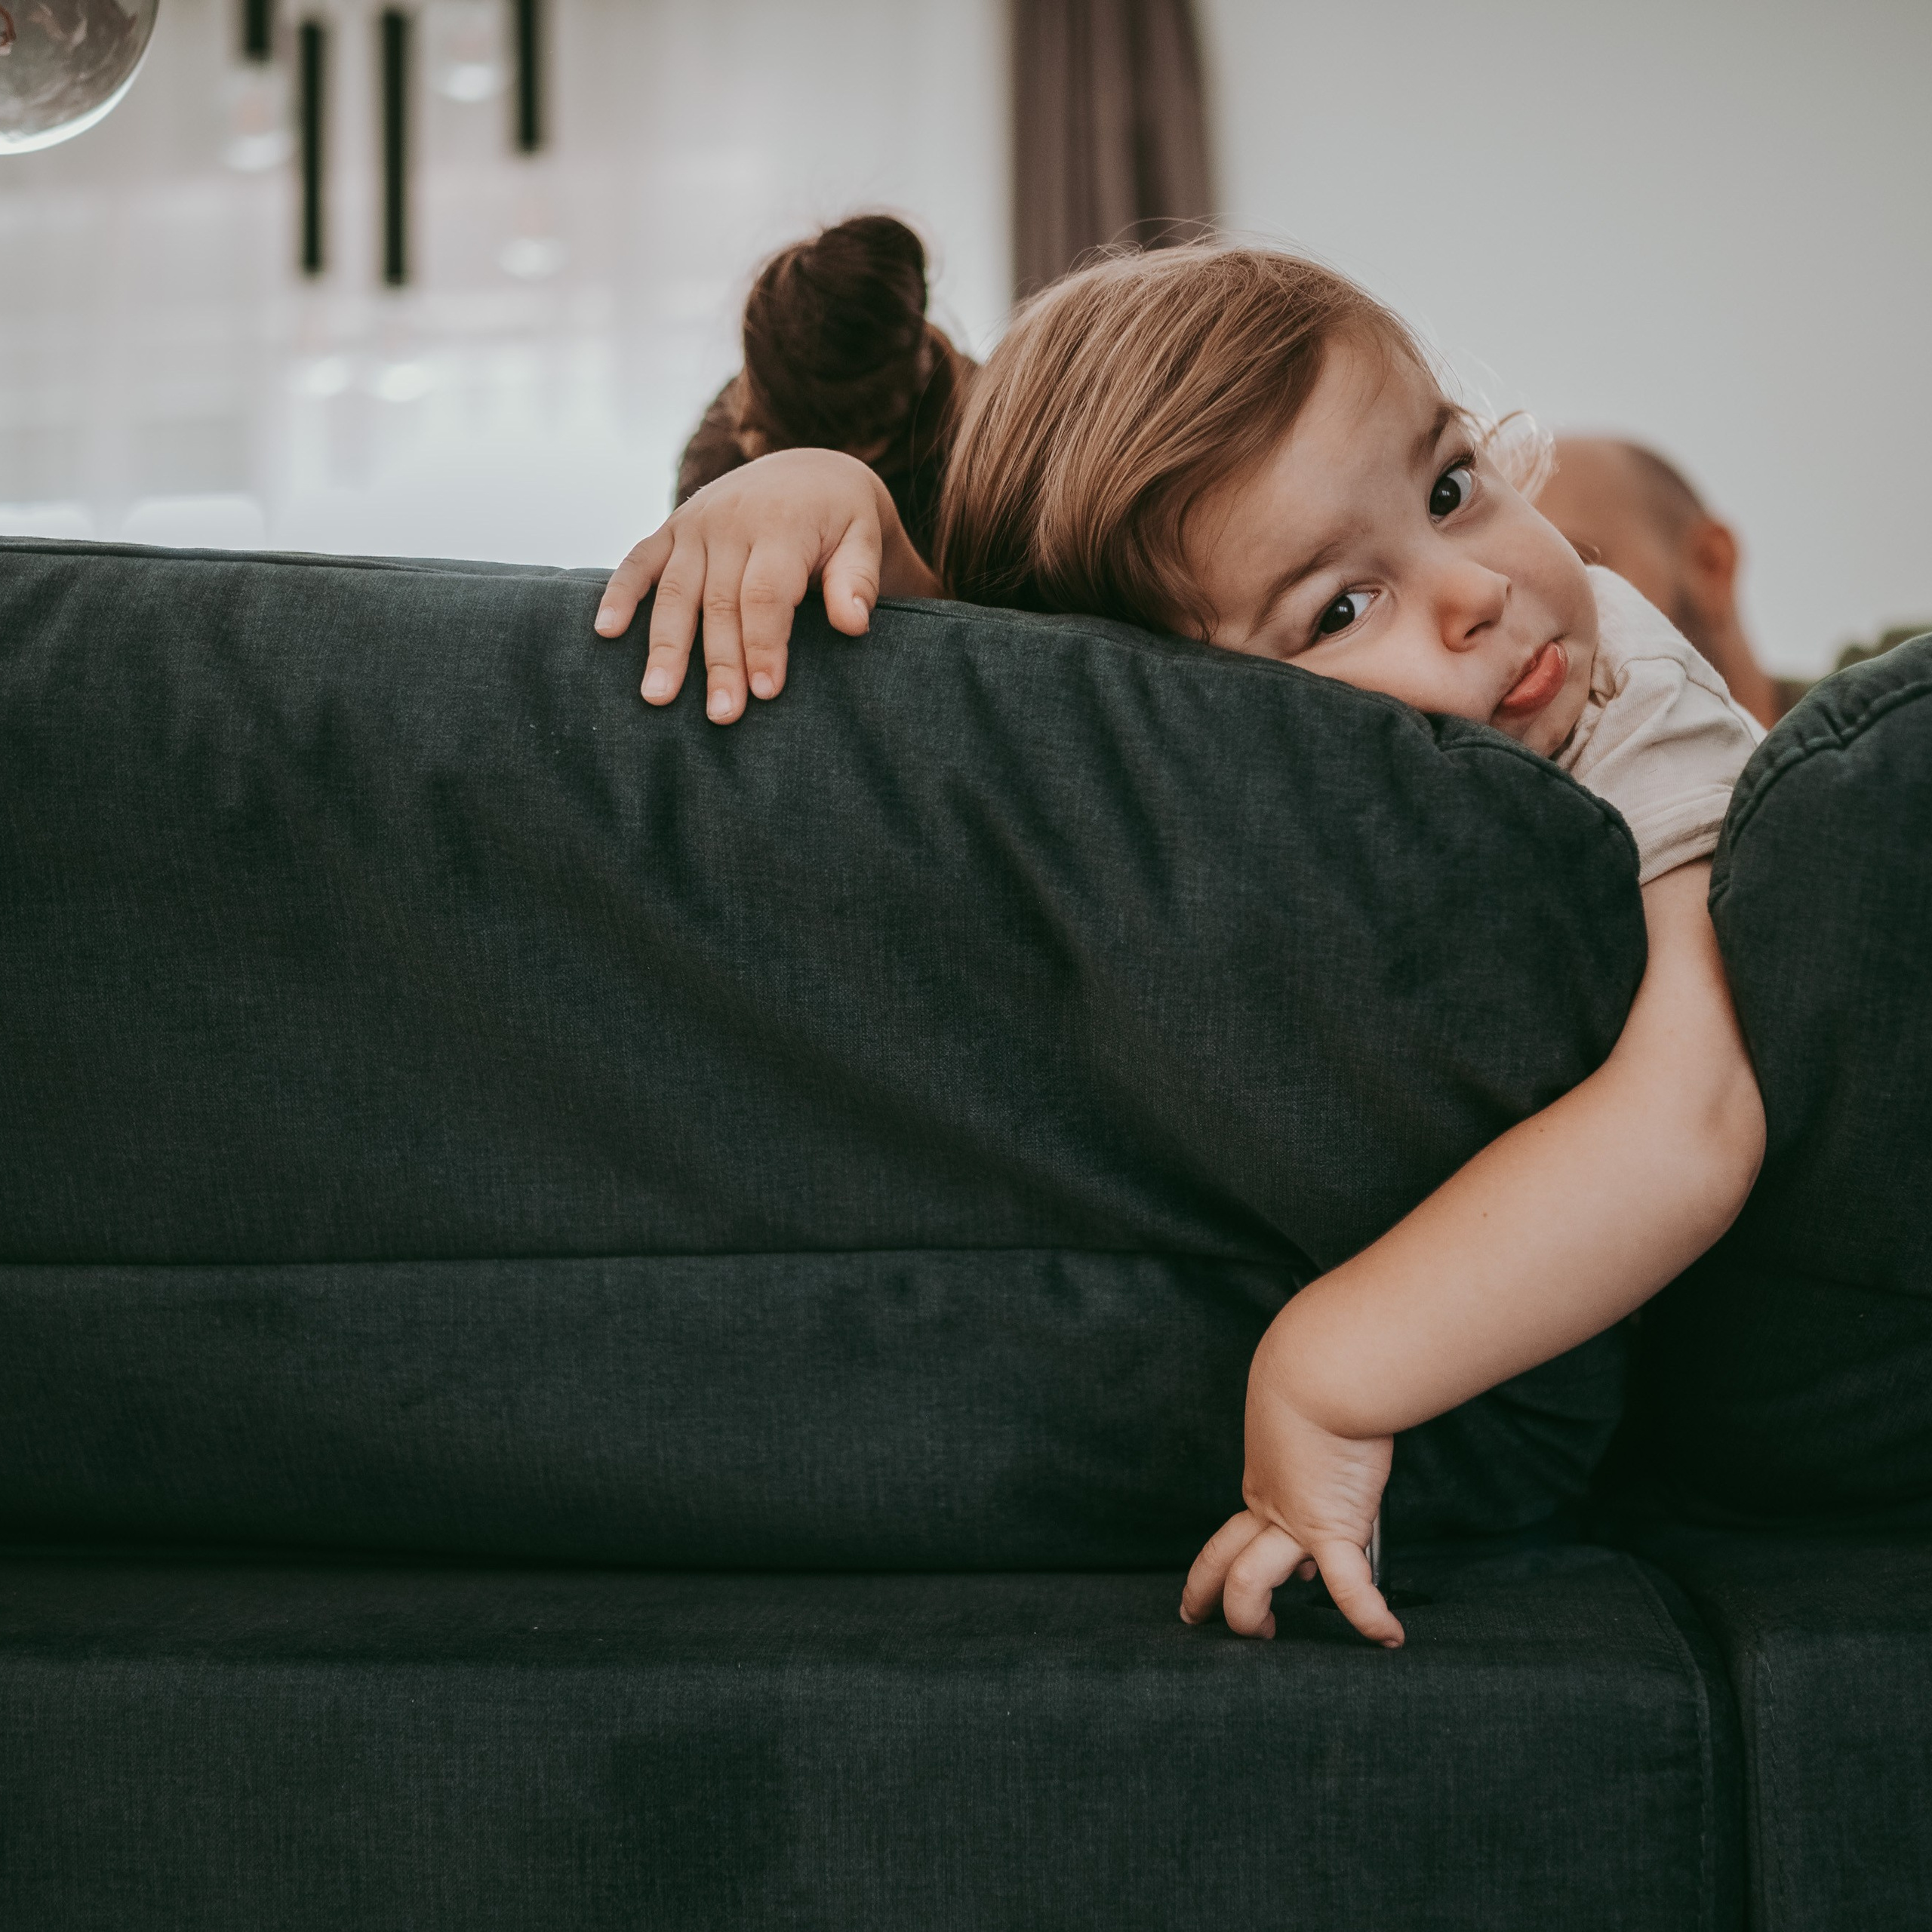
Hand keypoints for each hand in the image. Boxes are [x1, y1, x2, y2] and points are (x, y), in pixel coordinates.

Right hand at [592, 448, 936, 724]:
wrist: (808, 472)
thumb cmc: (842, 522)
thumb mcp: (866, 539)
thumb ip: (858, 580)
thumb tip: (854, 623)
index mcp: (781, 525)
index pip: (767, 593)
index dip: (764, 644)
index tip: (767, 692)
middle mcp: (731, 521)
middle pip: (719, 601)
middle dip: (719, 662)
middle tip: (721, 715)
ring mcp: (695, 524)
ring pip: (674, 591)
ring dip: (665, 646)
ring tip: (657, 696)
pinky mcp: (671, 528)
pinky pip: (639, 561)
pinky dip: (619, 594)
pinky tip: (606, 632)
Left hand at [1180, 1333, 1402, 1646]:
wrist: (1321, 1372)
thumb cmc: (1320, 1376)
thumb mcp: (1308, 1418)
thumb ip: (1317, 1453)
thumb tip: (1334, 1493)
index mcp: (1266, 1480)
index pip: (1243, 1529)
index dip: (1234, 1555)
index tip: (1249, 1574)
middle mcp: (1271, 1506)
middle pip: (1221, 1555)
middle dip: (1203, 1589)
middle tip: (1193, 1615)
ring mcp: (1295, 1522)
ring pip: (1249, 1582)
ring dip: (1247, 1616)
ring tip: (1266, 1637)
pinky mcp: (1330, 1527)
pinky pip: (1347, 1585)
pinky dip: (1368, 1615)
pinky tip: (1387, 1638)